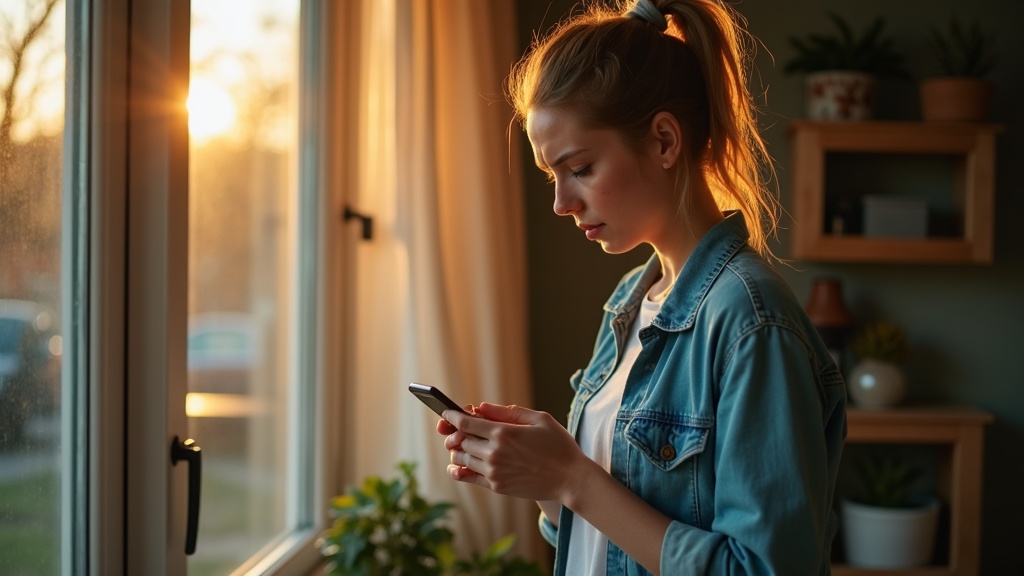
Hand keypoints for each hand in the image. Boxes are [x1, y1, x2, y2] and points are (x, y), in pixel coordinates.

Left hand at [441, 402, 590, 503]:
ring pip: (461, 458)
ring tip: (463, 444)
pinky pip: (468, 477)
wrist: (570, 479)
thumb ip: (508, 412)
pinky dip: (459, 470)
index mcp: (503, 433)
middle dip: (454, 432)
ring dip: (458, 449)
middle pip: (460, 439)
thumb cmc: (558, 445)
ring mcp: (494, 472)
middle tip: (455, 428)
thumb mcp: (539, 419)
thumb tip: (482, 407)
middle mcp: (494, 453)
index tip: (446, 412)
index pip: (465, 423)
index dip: (451, 416)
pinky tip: (458, 465)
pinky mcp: (497, 487)